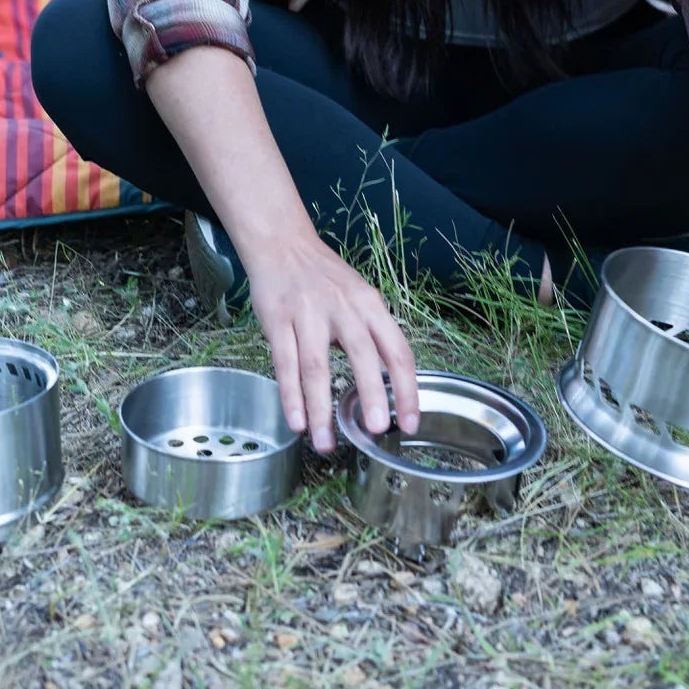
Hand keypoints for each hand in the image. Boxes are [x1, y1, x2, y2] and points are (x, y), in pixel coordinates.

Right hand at [245, 233, 420, 454]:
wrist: (283, 245)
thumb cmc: (326, 279)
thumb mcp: (361, 297)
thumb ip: (374, 335)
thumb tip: (391, 386)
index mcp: (370, 305)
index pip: (398, 350)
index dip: (407, 388)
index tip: (411, 422)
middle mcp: (343, 307)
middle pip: (362, 354)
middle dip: (372, 393)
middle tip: (376, 429)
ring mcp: (308, 313)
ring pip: (316, 366)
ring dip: (321, 409)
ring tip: (326, 443)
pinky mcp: (277, 319)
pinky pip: (285, 363)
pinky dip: (291, 395)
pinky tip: (297, 421)